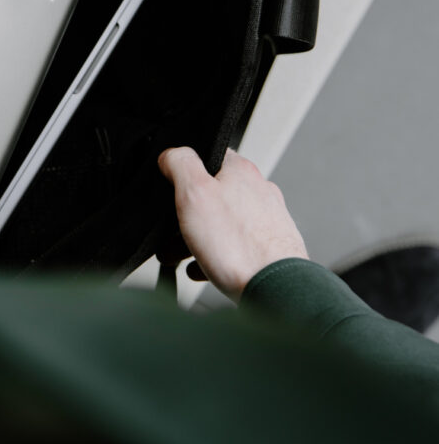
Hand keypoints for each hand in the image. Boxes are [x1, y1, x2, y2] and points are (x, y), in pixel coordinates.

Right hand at [158, 146, 308, 300]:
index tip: (170, 190)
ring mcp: (267, 221)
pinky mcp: (271, 248)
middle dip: (187, 215)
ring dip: (197, 238)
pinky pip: (236, 248)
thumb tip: (171, 153)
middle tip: (169, 233)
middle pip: (213, 195)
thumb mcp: (194, 193)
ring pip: (223, 224)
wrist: (275, 290)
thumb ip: (180, 164)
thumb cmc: (239, 246)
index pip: (206, 157)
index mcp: (242, 171)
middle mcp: (259, 192)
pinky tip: (203, 270)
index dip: (183, 173)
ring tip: (179, 256)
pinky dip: (216, 257)